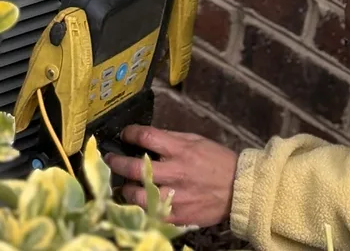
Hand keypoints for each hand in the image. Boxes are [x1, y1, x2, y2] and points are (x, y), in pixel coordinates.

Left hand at [106, 126, 237, 226]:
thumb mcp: (196, 141)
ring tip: (124, 185)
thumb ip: (171, 139)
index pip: (146, 137)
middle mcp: (175, 172)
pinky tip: (139, 202)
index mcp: (180, 150)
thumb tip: (147, 137)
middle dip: (117, 162)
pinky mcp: (177, 216)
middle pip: (135, 167)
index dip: (130, 133)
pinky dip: (141, 207)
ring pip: (137, 194)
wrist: (239, 188)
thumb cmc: (217, 161)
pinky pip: (150, 214)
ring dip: (126, 189)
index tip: (125, 134)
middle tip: (110, 159)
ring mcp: (175, 196)